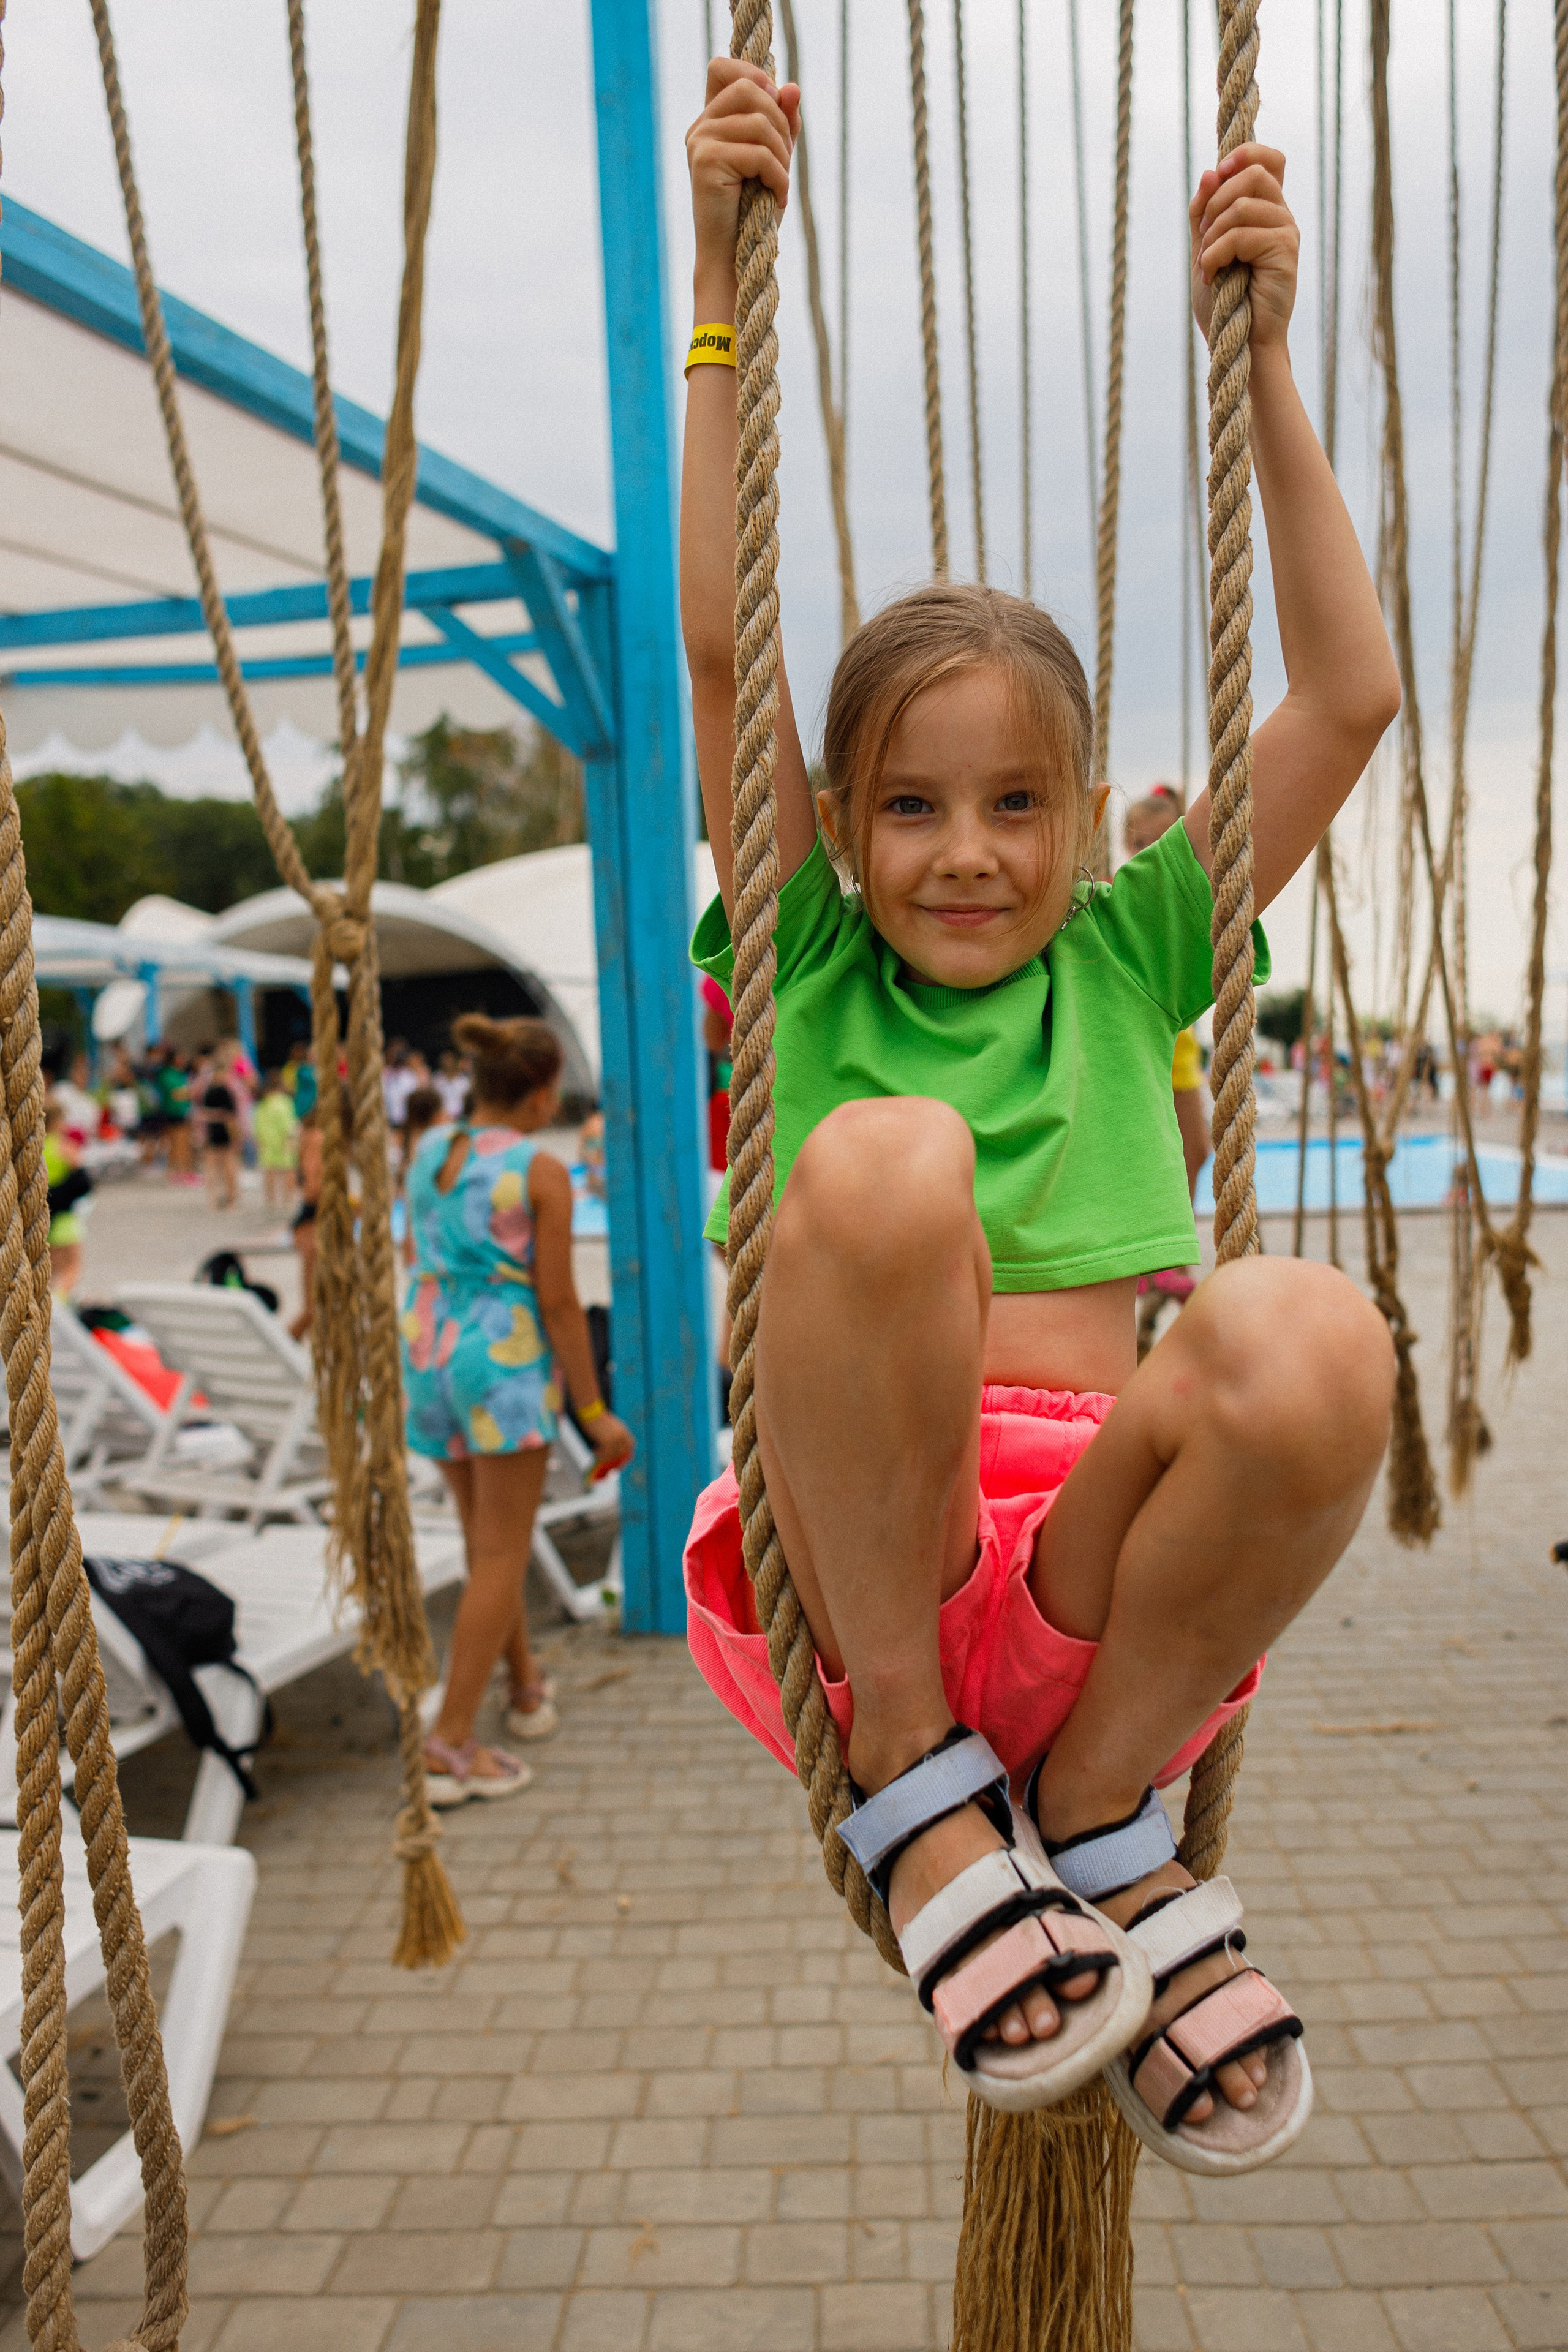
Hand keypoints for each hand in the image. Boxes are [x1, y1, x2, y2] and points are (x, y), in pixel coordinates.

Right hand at [587, 1410, 635, 1478]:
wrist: (591, 1410)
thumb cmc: (597, 1417)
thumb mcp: (609, 1425)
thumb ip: (614, 1435)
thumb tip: (611, 1447)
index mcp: (624, 1431)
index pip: (630, 1445)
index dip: (626, 1453)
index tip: (620, 1459)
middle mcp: (622, 1436)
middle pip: (621, 1453)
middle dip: (614, 1459)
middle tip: (606, 1462)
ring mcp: (615, 1440)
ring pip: (612, 1455)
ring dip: (604, 1457)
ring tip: (595, 1454)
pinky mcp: (607, 1442)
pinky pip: (604, 1454)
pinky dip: (598, 1455)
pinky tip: (593, 1451)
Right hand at [686, 58, 798, 291]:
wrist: (734, 260)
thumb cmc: (754, 212)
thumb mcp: (775, 159)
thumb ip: (783, 122)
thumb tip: (792, 86)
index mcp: (712, 120)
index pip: (722, 67)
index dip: (753, 75)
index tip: (775, 107)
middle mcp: (701, 126)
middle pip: (750, 89)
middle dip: (780, 123)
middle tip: (784, 162)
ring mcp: (700, 142)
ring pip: (759, 121)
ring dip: (782, 154)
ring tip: (779, 184)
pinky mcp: (706, 162)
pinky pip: (758, 153)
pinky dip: (779, 176)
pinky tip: (777, 197)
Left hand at [1190, 143, 1297, 352]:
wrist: (1239, 345)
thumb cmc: (1224, 304)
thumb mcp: (1204, 250)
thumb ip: (1204, 214)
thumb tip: (1209, 172)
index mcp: (1265, 210)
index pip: (1270, 160)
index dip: (1245, 154)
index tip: (1219, 171)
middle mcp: (1281, 216)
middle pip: (1253, 173)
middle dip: (1215, 200)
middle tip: (1202, 236)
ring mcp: (1287, 232)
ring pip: (1243, 204)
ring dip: (1212, 233)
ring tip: (1206, 263)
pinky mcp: (1285, 252)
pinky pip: (1243, 234)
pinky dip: (1216, 252)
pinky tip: (1211, 273)